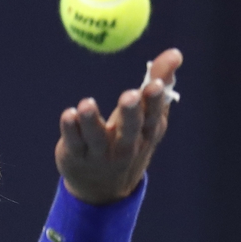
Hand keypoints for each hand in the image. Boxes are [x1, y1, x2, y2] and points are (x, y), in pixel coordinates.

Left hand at [55, 48, 182, 203]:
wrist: (104, 188)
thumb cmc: (130, 141)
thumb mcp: (147, 117)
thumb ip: (159, 83)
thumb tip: (175, 53)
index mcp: (146, 135)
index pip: (152, 117)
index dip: (154, 102)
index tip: (155, 84)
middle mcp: (125, 147)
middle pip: (129, 130)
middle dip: (130, 113)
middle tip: (129, 95)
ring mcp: (100, 154)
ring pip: (96, 138)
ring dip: (91, 120)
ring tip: (86, 103)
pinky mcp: (75, 157)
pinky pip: (73, 143)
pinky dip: (69, 129)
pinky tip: (68, 114)